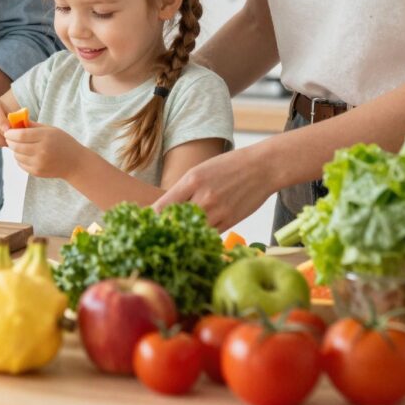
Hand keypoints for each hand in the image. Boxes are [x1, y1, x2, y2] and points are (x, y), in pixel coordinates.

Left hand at [5, 123, 87, 178]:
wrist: (75, 163)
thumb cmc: (62, 142)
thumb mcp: (50, 129)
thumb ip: (32, 125)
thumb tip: (15, 121)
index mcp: (45, 137)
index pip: (21, 135)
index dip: (11, 133)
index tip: (8, 131)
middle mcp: (42, 151)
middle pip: (16, 146)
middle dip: (10, 141)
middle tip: (9, 137)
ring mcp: (39, 163)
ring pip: (17, 156)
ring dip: (15, 150)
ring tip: (19, 145)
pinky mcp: (37, 172)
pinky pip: (21, 164)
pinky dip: (20, 158)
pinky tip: (25, 154)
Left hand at [152, 146, 271, 230]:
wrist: (262, 167)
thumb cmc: (228, 166)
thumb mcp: (199, 171)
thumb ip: (182, 190)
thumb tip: (163, 209)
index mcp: (191, 181)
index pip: (162, 207)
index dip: (150, 219)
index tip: (143, 224)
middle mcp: (203, 198)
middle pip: (175, 223)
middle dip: (165, 230)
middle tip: (156, 235)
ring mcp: (218, 211)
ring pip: (193, 232)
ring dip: (184, 235)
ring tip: (175, 238)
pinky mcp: (230, 221)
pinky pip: (209, 234)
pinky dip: (201, 235)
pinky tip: (196, 236)